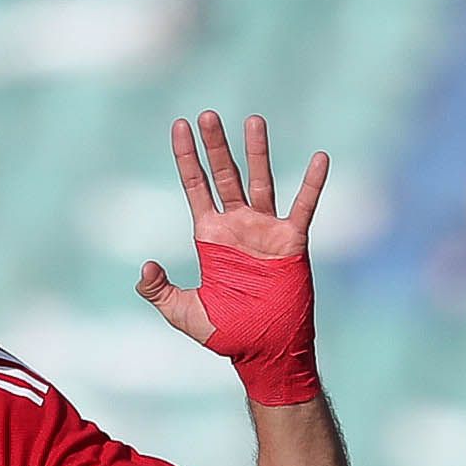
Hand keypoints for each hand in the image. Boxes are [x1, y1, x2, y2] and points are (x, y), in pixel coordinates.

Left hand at [136, 112, 323, 401]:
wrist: (265, 351)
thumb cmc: (227, 335)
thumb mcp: (184, 313)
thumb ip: (158, 291)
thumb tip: (145, 267)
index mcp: (211, 236)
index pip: (195, 186)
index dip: (186, 156)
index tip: (180, 125)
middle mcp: (238, 226)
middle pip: (224, 174)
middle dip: (215, 145)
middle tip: (208, 114)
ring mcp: (266, 231)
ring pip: (262, 180)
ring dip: (257, 151)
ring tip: (253, 120)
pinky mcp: (292, 242)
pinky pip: (304, 207)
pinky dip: (313, 183)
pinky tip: (321, 158)